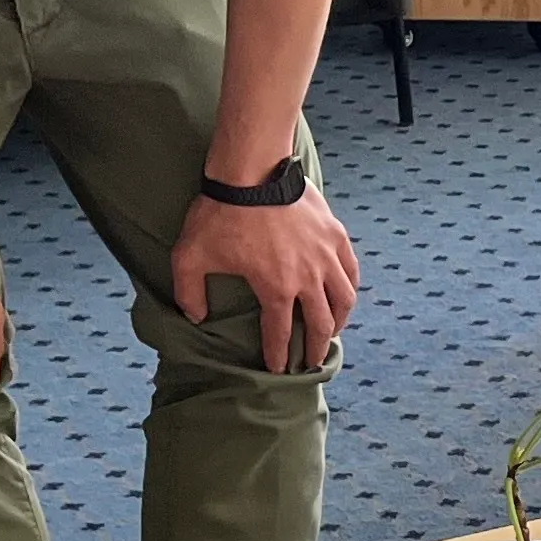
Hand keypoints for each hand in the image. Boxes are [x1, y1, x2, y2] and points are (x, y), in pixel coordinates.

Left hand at [172, 187, 361, 373]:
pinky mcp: (336, 235)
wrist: (252, 170)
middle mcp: (308, 278)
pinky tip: (345, 294)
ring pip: (344, 300)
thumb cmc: (220, 213)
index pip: (281, 333)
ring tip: (334, 331)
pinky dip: (350, 288)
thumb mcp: (190, 256)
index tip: (280, 370)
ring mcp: (326, 256)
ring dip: (340, 321)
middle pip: (321, 323)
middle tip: (312, 361)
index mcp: (275, 287)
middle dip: (317, 348)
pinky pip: (351, 270)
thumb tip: (196, 317)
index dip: (280, 356)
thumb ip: (189, 292)